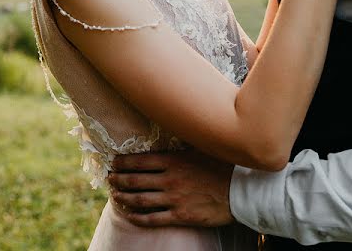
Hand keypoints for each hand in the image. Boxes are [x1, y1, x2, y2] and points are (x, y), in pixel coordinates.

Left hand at [108, 149, 234, 226]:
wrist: (241, 190)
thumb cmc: (222, 166)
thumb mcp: (200, 149)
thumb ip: (182, 144)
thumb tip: (168, 132)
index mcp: (174, 160)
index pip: (140, 161)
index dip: (122, 163)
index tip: (113, 163)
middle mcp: (170, 179)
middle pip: (135, 180)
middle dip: (118, 179)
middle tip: (109, 179)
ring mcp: (174, 198)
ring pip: (140, 199)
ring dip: (123, 197)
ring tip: (114, 195)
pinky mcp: (181, 216)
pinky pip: (152, 218)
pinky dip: (137, 216)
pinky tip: (129, 214)